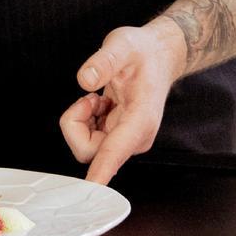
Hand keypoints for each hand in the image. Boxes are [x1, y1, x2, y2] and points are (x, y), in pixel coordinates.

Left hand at [59, 19, 186, 184]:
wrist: (159, 56)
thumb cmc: (144, 51)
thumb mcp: (124, 44)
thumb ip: (105, 60)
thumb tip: (85, 79)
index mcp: (141, 118)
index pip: (115, 150)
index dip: (101, 170)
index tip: (89, 191)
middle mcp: (135, 136)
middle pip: (90, 150)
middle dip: (77, 123)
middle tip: (90, 96)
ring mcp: (127, 139)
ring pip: (88, 147)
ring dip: (82, 120)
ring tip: (98, 96)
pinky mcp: (120, 137)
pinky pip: (90, 139)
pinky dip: (86, 119)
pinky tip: (101, 101)